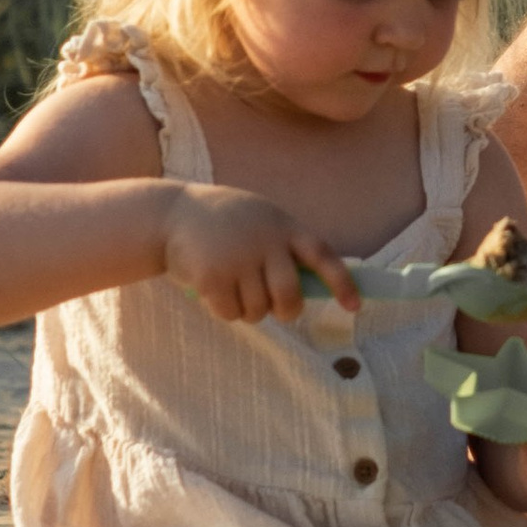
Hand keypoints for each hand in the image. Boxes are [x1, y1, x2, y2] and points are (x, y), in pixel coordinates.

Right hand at [162, 186, 358, 324]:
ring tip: (233, 287)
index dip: (342, 283)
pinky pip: (231, 313)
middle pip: (289, 297)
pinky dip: (224, 310)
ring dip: (249, 310)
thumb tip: (315, 286)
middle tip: (274, 308)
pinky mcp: (213, 277)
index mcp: (285, 226)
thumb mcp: (262, 218)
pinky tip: (212, 289)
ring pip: (258, 311)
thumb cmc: (224, 220)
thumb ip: (285, 245)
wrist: (171, 213)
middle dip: (286, 311)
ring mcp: (239, 260)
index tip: (354, 306)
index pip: (323, 256)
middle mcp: (266, 243)